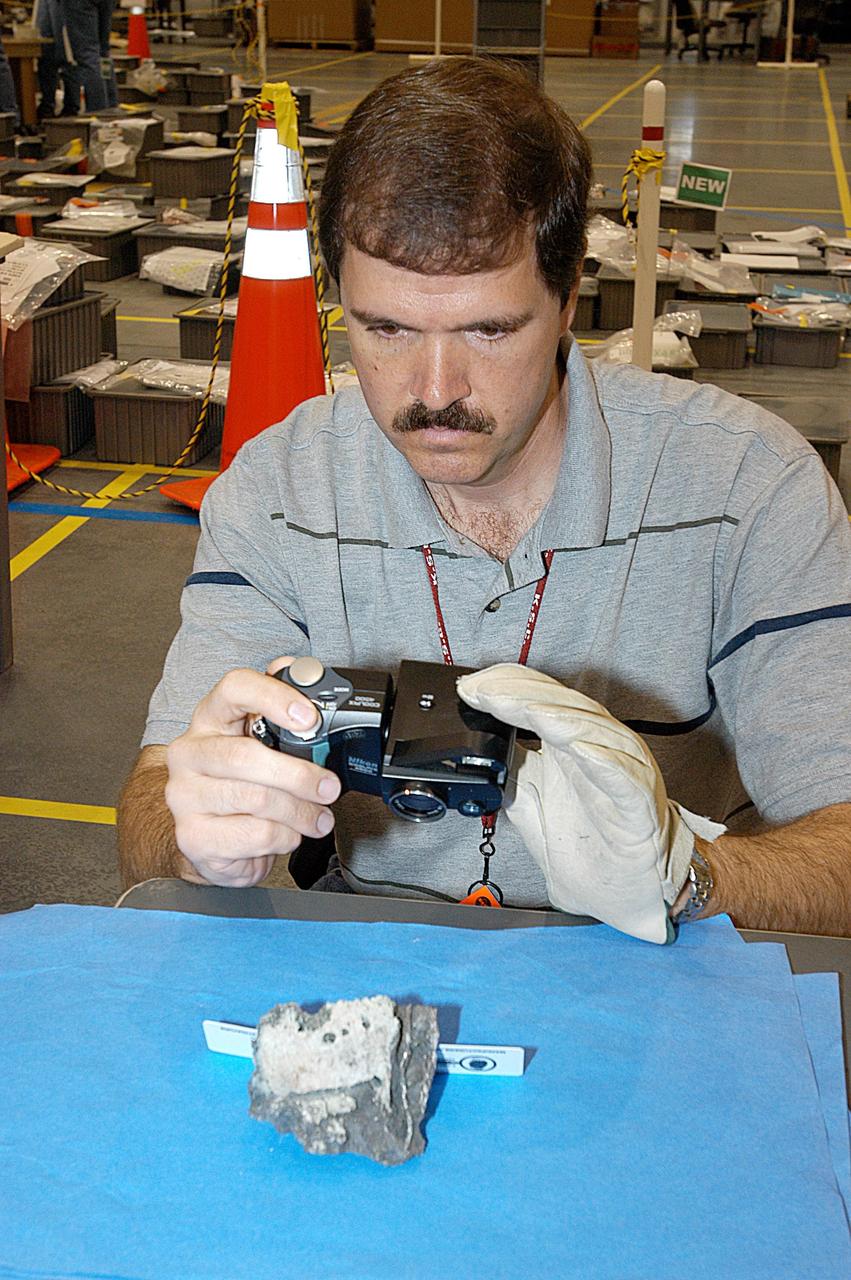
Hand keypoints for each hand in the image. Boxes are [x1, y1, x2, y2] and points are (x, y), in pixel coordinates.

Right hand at [165, 658, 340, 886]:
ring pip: (254, 799)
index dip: (274, 697)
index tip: (310, 718)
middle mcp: (189, 752)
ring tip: (317, 817)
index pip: (234, 688)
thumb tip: (307, 674)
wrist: (214, 840)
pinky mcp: (192, 837)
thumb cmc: (242, 784)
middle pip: (245, 756)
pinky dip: (284, 836)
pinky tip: (288, 834)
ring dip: (298, 811)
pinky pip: (253, 834)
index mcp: (210, 718)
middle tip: (328, 787)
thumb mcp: (262, 744)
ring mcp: (184, 796)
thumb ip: (282, 712)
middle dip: (298, 775)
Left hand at [457, 664, 723, 942]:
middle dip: (520, 695)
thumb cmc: (591, 850)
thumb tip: (476, 753)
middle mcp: (597, 752)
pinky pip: (624, 778)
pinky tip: (581, 749)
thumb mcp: (530, 809)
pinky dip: (604, 761)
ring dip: (556, 718)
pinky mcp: (639, 807)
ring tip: (524, 709)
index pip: (539, 700)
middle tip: (484, 692)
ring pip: (592, 732)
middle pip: (561, 706)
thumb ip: (508, 778)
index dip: (506, 688)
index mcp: (568, 749)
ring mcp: (621, 775)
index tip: (470, 689)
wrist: (627, 897)